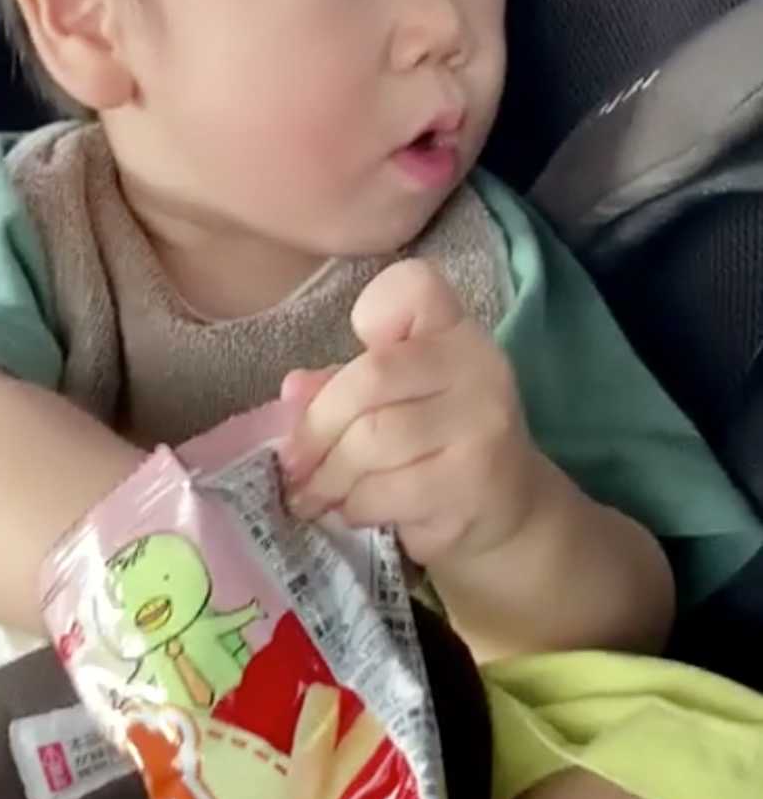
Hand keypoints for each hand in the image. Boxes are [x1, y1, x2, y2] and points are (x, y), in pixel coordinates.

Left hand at [283, 260, 543, 569]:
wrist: (506, 510)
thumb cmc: (436, 444)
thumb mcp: (392, 401)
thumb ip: (342, 385)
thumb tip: (292, 392)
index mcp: (454, 332)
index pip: (416, 287)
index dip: (375, 310)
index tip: (358, 349)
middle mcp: (477, 367)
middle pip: (370, 379)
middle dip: (316, 428)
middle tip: (293, 463)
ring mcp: (482, 424)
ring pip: (371, 441)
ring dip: (329, 477)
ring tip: (313, 495)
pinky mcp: (474, 482)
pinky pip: (387, 490)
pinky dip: (354, 506)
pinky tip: (351, 512)